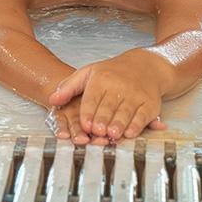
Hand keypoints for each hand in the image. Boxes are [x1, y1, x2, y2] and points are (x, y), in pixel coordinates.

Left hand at [48, 51, 167, 141]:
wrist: (145, 66)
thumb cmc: (112, 73)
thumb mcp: (88, 73)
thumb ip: (68, 87)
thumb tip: (52, 100)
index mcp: (101, 79)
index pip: (92, 98)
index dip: (88, 112)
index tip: (84, 125)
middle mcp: (119, 87)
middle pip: (109, 107)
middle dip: (103, 120)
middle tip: (97, 132)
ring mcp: (135, 95)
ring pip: (125, 112)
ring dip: (118, 124)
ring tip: (111, 135)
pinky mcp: (149, 104)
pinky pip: (143, 116)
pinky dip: (137, 125)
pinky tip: (129, 133)